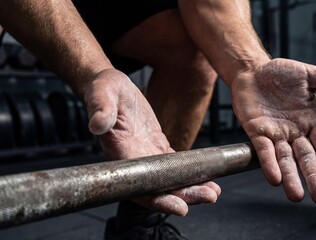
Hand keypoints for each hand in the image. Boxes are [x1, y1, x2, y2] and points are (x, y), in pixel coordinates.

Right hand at [84, 69, 220, 215]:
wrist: (111, 87)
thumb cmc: (103, 90)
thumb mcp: (101, 92)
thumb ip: (100, 107)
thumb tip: (98, 123)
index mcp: (120, 152)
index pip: (140, 186)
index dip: (159, 200)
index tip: (181, 207)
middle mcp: (134, 160)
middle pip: (160, 188)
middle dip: (185, 195)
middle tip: (209, 196)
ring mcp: (146, 156)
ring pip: (170, 180)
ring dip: (191, 188)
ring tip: (212, 192)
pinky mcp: (156, 148)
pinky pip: (175, 166)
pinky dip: (190, 173)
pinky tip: (207, 177)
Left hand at [231, 58, 315, 203]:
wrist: (253, 70)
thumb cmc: (281, 74)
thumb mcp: (310, 76)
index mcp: (311, 122)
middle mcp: (294, 132)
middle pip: (307, 159)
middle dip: (314, 178)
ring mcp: (275, 134)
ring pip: (285, 160)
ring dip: (290, 178)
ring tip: (296, 196)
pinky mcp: (256, 132)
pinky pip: (263, 150)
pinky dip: (269, 163)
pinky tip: (274, 178)